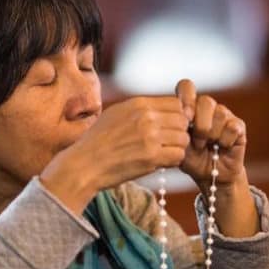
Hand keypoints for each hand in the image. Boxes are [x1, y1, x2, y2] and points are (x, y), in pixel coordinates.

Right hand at [40, 96, 189, 213]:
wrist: (84, 165)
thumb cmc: (97, 142)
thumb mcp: (115, 114)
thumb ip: (138, 109)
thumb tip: (158, 109)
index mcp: (138, 104)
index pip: (176, 104)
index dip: (176, 117)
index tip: (168, 128)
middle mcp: (146, 117)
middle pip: (183, 121)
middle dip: (178, 133)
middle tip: (166, 144)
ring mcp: (150, 137)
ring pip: (183, 139)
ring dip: (176, 148)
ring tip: (162, 154)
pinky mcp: (151, 157)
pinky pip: (178, 156)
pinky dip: (172, 161)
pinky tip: (160, 163)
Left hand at [174, 79, 246, 190]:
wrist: (210, 176)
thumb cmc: (191, 159)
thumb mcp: (177, 146)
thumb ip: (174, 131)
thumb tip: (174, 119)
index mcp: (190, 107)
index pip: (186, 87)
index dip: (185, 99)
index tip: (184, 118)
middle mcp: (208, 108)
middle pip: (206, 101)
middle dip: (200, 125)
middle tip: (197, 142)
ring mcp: (224, 115)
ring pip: (220, 113)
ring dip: (211, 135)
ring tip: (207, 146)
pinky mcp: (238, 126)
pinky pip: (232, 127)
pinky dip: (224, 141)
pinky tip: (221, 147)